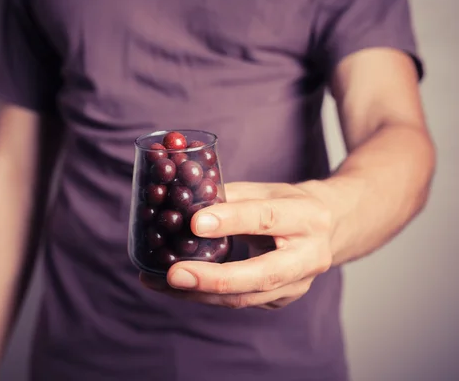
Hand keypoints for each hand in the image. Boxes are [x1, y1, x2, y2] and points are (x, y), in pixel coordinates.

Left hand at [140, 181, 334, 309]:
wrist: (330, 229)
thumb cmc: (292, 204)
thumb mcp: (268, 190)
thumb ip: (231, 197)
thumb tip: (185, 201)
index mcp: (306, 217)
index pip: (267, 218)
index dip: (231, 221)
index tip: (195, 223)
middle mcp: (309, 257)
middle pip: (261, 275)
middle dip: (214, 278)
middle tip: (174, 274)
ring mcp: (297, 285)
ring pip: (245, 297)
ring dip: (200, 293)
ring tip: (160, 282)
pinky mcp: (281, 300)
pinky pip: (240, 301)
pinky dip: (206, 295)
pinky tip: (177, 288)